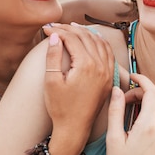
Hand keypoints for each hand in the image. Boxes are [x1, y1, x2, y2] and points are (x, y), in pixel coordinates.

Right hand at [42, 24, 114, 144]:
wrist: (74, 128)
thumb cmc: (61, 107)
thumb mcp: (51, 82)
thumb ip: (52, 57)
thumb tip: (54, 36)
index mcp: (86, 65)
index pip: (72, 38)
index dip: (58, 31)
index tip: (45, 29)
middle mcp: (101, 66)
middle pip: (86, 37)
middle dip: (70, 29)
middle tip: (55, 26)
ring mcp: (107, 71)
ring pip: (99, 42)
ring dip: (86, 32)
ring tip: (72, 27)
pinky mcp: (108, 77)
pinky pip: (108, 53)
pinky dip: (99, 42)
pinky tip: (92, 39)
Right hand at [106, 74, 154, 154]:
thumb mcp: (113, 137)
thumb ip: (115, 110)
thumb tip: (116, 90)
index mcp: (148, 125)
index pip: (152, 91)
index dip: (142, 79)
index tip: (131, 77)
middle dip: (142, 89)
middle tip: (126, 96)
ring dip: (148, 98)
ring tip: (130, 105)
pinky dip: (153, 108)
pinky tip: (139, 116)